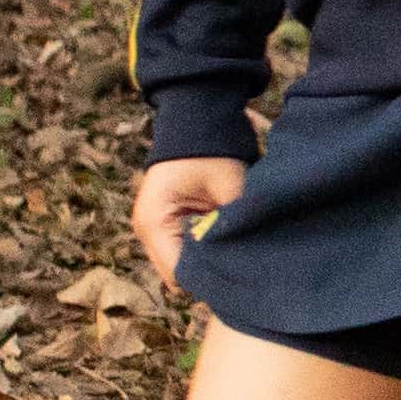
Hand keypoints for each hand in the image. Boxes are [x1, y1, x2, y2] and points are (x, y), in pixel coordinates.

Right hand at [132, 153, 243, 291]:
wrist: (197, 120)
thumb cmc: (211, 150)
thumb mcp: (229, 188)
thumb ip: (235, 224)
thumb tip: (251, 258)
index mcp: (154, 223)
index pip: (179, 274)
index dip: (210, 279)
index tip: (241, 277)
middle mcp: (149, 231)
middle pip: (178, 274)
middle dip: (210, 274)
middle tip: (243, 271)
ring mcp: (156, 229)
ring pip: (182, 265)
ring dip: (208, 262)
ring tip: (237, 257)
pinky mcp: (168, 224)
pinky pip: (185, 250)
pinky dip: (205, 251)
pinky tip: (228, 246)